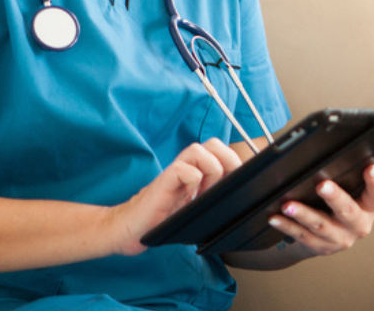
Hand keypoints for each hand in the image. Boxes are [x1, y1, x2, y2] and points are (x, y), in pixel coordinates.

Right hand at [111, 139, 242, 255]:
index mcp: (195, 172)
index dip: (234, 160)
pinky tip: (190, 197)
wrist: (129, 229)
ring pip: (198, 150)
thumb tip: (237, 202)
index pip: (220, 151)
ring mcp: (174, 173)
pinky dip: (192, 181)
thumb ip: (209, 200)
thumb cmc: (161, 221)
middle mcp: (185, 168)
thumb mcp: (193, 210)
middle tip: (229, 183)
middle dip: (228, 160)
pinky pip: (183, 170)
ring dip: (211, 170)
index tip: (243, 180)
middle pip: (212, 144)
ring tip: (207, 191)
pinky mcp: (162, 182)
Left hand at [267, 164, 373, 255]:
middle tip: (322, 185)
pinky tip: (276, 218)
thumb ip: (348, 177)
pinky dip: (287, 226)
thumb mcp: (352, 192)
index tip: (371, 168)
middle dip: (335, 198)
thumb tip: (330, 151)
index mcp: (370, 207)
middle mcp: (358, 225)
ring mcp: (340, 238)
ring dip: (304, 214)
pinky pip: (302, 235)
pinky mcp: (321, 247)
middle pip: (348, 211)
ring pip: (321, 225)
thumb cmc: (340, 207)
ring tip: (289, 205)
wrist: (329, 238)